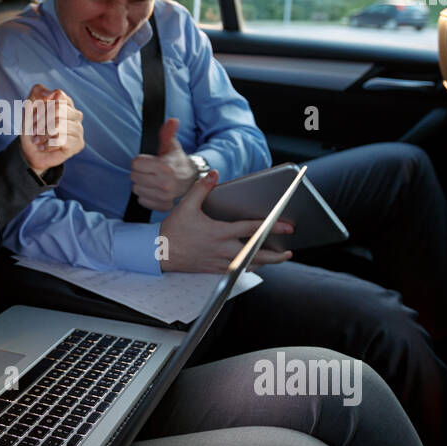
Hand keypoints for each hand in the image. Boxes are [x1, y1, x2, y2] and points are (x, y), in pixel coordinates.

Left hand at [20, 83, 84, 175]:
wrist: (30, 150)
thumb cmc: (32, 127)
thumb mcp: (30, 105)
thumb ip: (38, 91)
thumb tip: (52, 94)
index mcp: (66, 102)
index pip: (58, 96)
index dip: (42, 107)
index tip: (32, 118)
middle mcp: (76, 114)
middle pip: (58, 110)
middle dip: (41, 121)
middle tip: (33, 131)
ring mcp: (79, 129)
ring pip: (59, 125)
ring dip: (43, 134)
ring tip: (37, 140)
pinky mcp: (78, 143)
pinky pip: (62, 140)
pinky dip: (48, 144)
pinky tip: (44, 147)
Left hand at [130, 117, 198, 211]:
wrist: (190, 179)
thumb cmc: (176, 161)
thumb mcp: (171, 145)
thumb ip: (168, 132)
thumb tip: (173, 120)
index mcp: (165, 167)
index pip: (135, 163)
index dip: (140, 161)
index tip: (149, 162)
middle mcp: (165, 183)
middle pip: (134, 176)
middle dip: (140, 172)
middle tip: (151, 171)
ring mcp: (164, 196)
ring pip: (136, 189)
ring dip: (142, 184)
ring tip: (153, 180)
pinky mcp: (162, 206)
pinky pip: (141, 200)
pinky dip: (146, 195)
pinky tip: (154, 190)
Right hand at [157, 170, 293, 272]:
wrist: (159, 251)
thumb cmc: (173, 229)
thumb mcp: (186, 206)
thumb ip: (202, 188)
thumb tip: (214, 174)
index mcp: (219, 232)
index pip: (251, 229)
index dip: (271, 227)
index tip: (285, 226)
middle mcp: (222, 249)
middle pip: (256, 254)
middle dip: (275, 255)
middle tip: (287, 252)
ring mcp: (219, 261)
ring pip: (248, 265)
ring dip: (264, 263)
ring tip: (276, 259)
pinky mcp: (214, 269)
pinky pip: (236, 270)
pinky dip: (248, 267)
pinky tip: (254, 264)